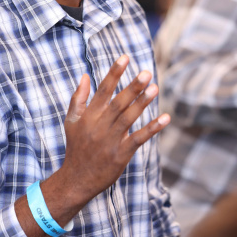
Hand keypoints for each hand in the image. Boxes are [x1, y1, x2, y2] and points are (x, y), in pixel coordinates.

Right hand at [54, 54, 169, 210]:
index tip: (125, 57)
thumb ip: (78, 98)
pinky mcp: (121, 154)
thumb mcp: (71, 121)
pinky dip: (152, 129)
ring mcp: (111, 140)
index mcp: (89, 115)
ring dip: (142, 103)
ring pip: (128, 118)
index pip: (102, 90)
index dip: (114, 73)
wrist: (77, 179)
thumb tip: (84, 76)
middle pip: (118, 102)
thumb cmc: (76, 147)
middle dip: (132, 87)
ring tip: (155, 88)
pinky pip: (138, 139)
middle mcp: (99, 126)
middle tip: (146, 72)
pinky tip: (165, 118)